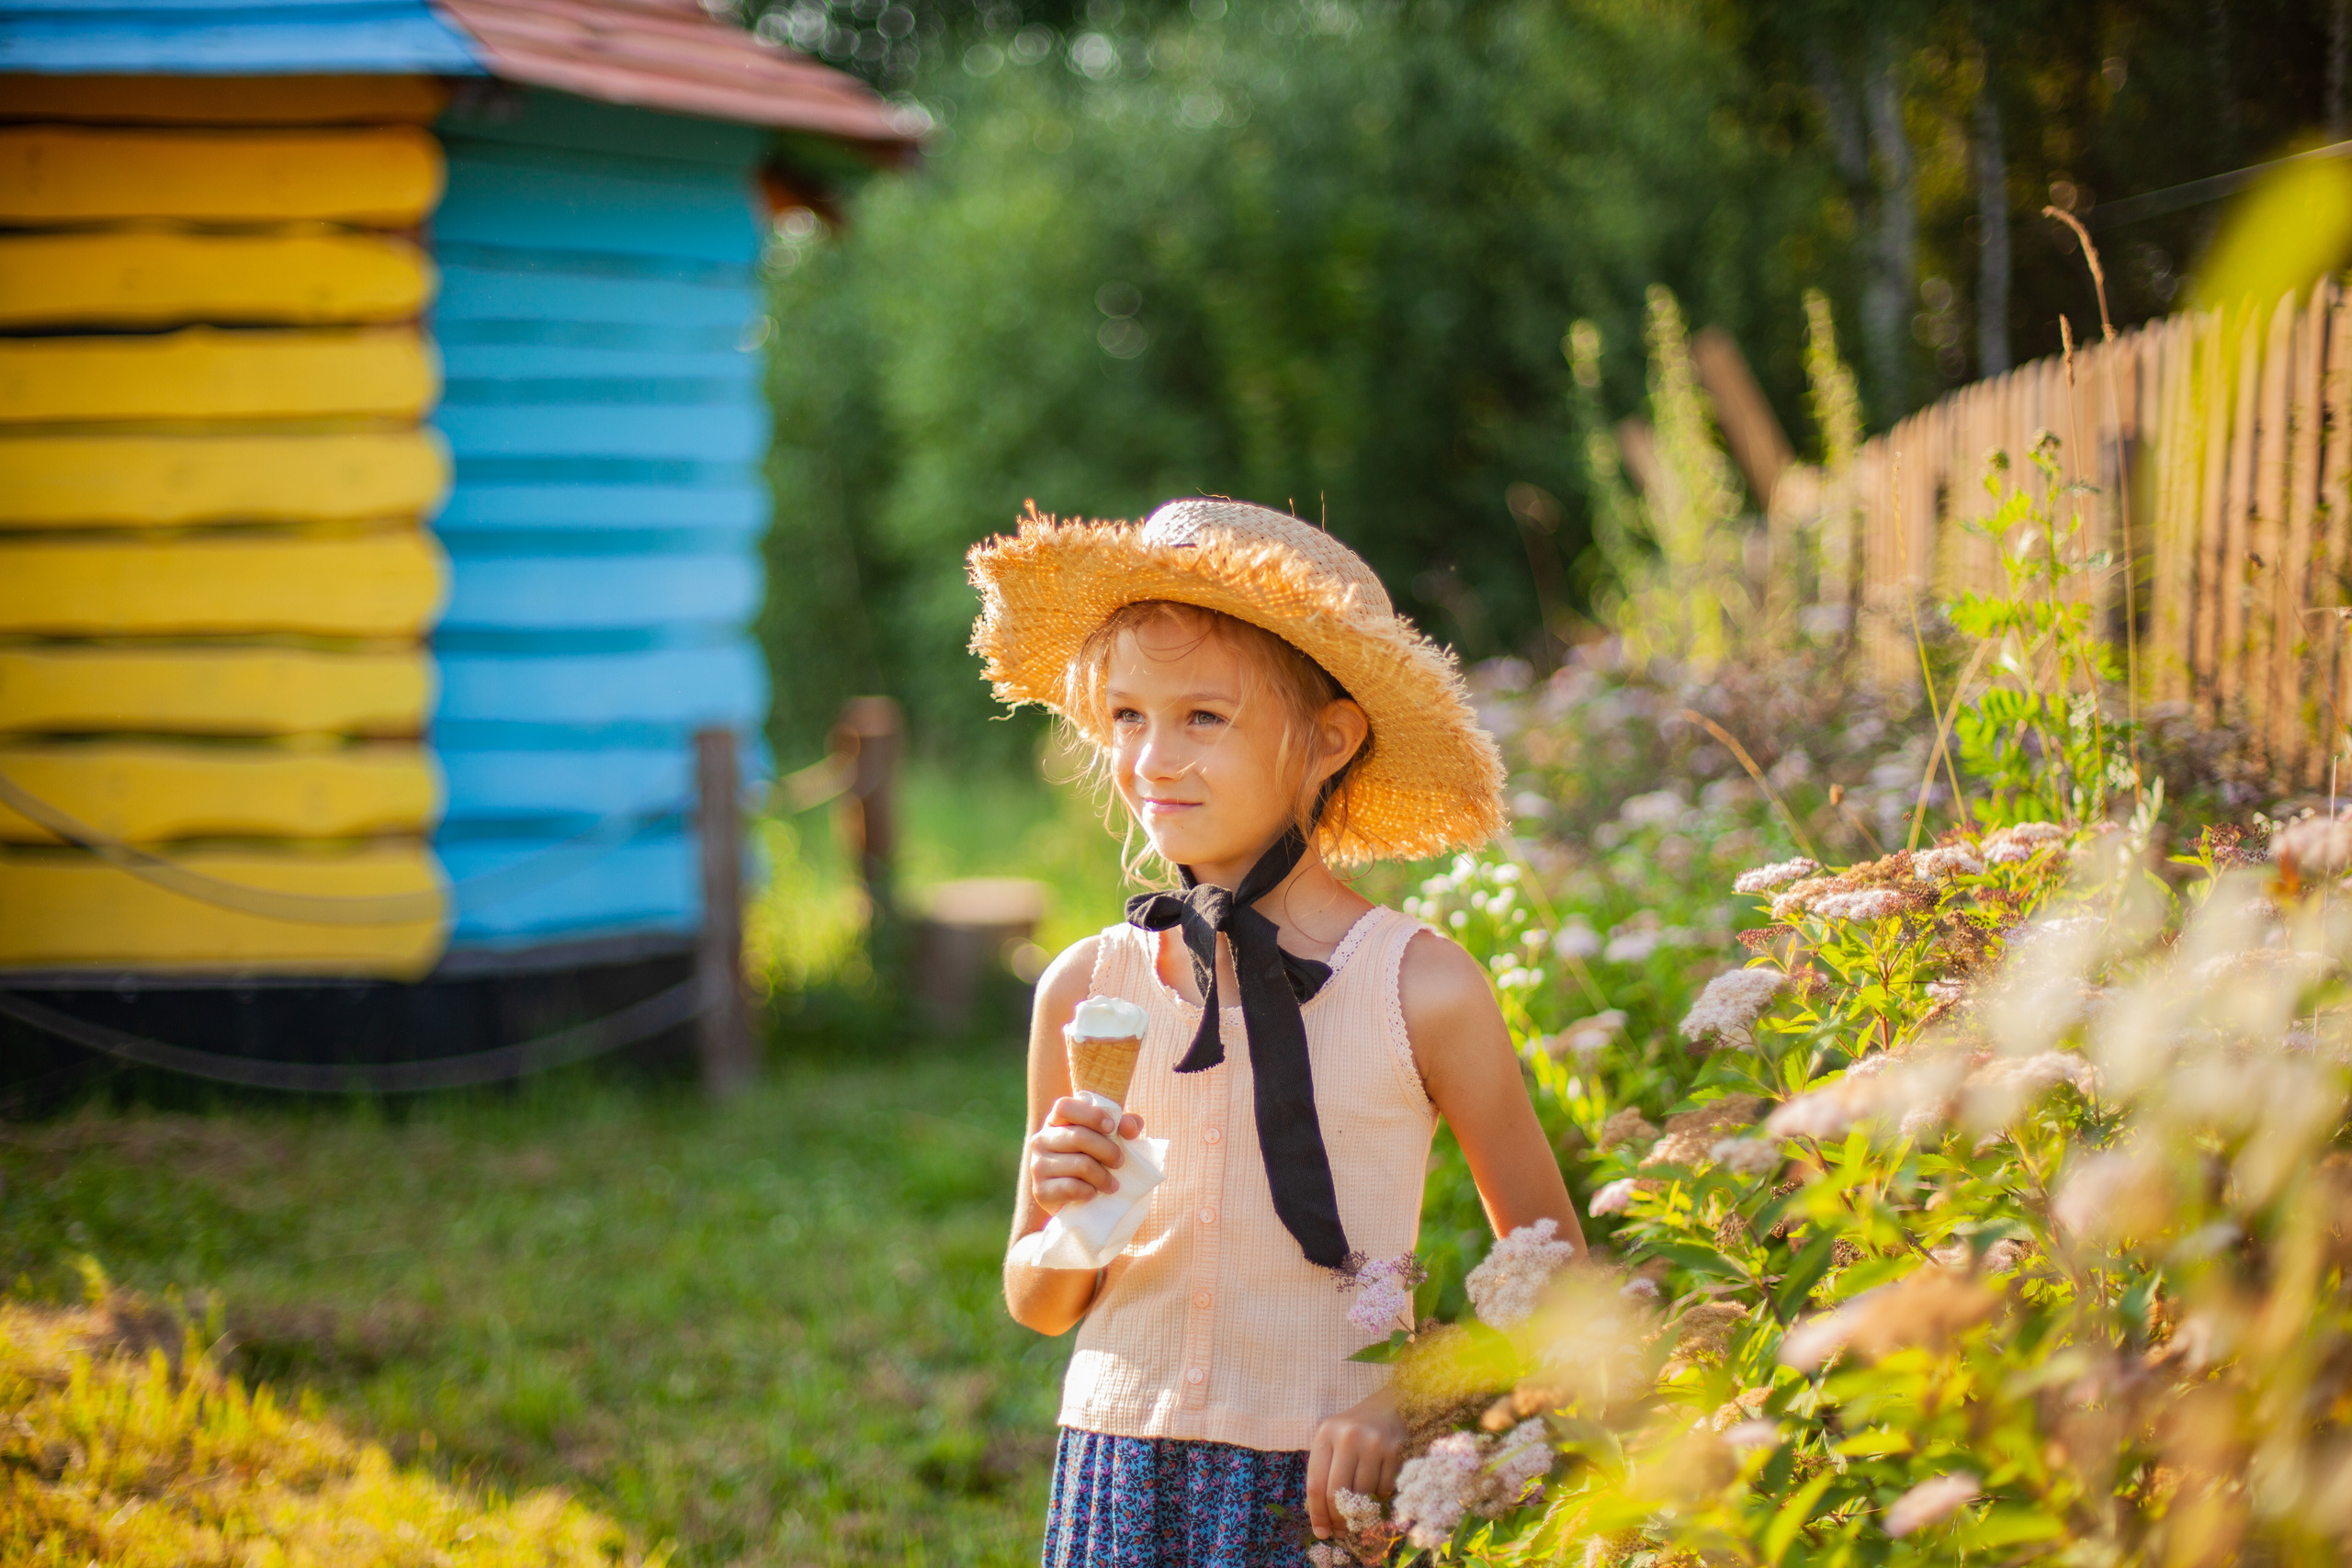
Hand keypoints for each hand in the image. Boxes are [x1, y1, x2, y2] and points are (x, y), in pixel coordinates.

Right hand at [1024, 1096, 1144, 1213]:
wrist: (1076, 1200)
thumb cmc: (1093, 1160)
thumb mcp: (1110, 1138)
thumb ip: (1124, 1126)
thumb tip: (1130, 1127)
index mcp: (1055, 1121)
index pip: (1064, 1106)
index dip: (1091, 1115)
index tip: (1111, 1127)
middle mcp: (1041, 1140)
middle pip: (1078, 1137)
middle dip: (1108, 1150)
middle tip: (1120, 1162)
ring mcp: (1037, 1165)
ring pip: (1079, 1165)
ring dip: (1103, 1176)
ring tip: (1112, 1184)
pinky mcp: (1040, 1191)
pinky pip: (1071, 1188)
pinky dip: (1089, 1191)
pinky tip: (1093, 1193)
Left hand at [1305, 1386, 1404, 1539]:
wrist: (1390, 1405)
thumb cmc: (1355, 1429)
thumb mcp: (1333, 1441)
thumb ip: (1325, 1472)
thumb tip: (1323, 1520)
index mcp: (1325, 1434)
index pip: (1315, 1484)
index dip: (1317, 1514)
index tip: (1321, 1532)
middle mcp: (1348, 1437)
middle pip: (1337, 1493)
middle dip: (1338, 1519)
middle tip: (1341, 1531)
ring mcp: (1373, 1443)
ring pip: (1362, 1494)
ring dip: (1361, 1508)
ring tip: (1360, 1507)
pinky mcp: (1395, 1450)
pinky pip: (1383, 1489)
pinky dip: (1379, 1496)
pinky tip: (1377, 1487)